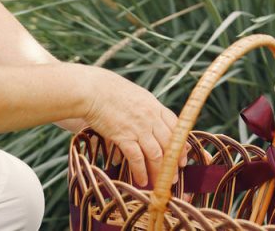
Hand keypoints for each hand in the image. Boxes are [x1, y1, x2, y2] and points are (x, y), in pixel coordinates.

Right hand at [82, 70, 184, 185]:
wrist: (92, 90)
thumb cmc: (109, 91)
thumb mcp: (135, 95)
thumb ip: (145, 110)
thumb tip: (148, 125)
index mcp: (154, 106)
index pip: (176, 126)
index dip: (180, 143)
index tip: (182, 155)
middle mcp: (150, 117)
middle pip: (169, 143)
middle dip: (174, 161)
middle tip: (174, 175)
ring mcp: (138, 127)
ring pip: (156, 154)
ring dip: (159, 171)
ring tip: (159, 183)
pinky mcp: (123, 136)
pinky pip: (137, 158)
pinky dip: (140, 171)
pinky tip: (141, 181)